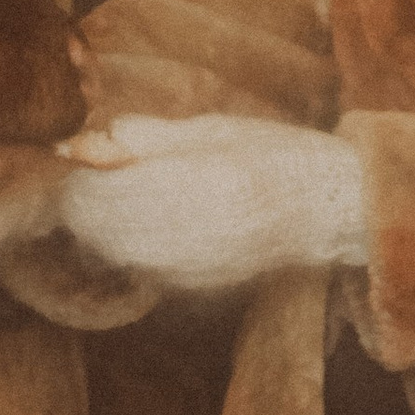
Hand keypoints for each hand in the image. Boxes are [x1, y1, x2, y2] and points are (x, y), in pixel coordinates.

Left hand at [59, 113, 368, 291]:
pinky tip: (152, 220)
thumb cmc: (279, 157)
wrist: (330, 211)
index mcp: (195, 185)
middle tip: (101, 169)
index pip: (101, 190)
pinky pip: (137, 265)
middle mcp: (188, 234)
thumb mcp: (219, 129)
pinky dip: (128, 244)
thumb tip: (105, 136)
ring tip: (125, 192)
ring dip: (102, 222)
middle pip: (95, 226)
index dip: (84, 169)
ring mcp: (189, 266)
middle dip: (87, 197)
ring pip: (111, 250)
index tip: (88, 150)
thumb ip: (157, 136)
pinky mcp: (193, 285)